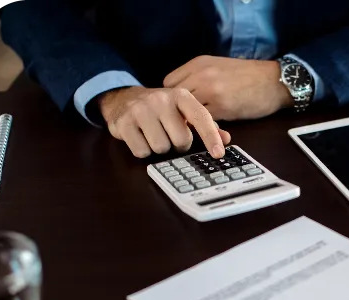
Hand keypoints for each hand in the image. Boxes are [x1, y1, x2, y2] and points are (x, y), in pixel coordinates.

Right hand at [98, 86, 230, 158]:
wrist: (123, 98)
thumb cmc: (161, 110)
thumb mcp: (183, 111)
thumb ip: (205, 125)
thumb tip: (226, 139)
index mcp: (181, 96)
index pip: (201, 118)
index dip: (211, 137)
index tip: (218, 153)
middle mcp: (161, 100)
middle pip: (181, 140)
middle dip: (178, 144)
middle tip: (170, 135)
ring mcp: (140, 110)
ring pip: (161, 148)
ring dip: (159, 148)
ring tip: (154, 135)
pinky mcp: (123, 122)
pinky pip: (142, 152)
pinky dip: (143, 150)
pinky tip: (140, 137)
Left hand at [163, 56, 292, 120]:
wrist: (274, 81)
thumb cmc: (250, 76)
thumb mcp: (219, 67)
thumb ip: (199, 77)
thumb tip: (183, 97)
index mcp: (199, 63)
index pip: (169, 83)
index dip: (173, 98)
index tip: (180, 107)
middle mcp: (201, 74)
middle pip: (174, 99)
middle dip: (178, 112)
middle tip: (186, 122)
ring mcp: (210, 90)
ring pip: (187, 111)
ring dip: (191, 122)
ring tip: (199, 128)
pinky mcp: (222, 106)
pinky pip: (204, 121)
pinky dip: (206, 127)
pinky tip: (214, 129)